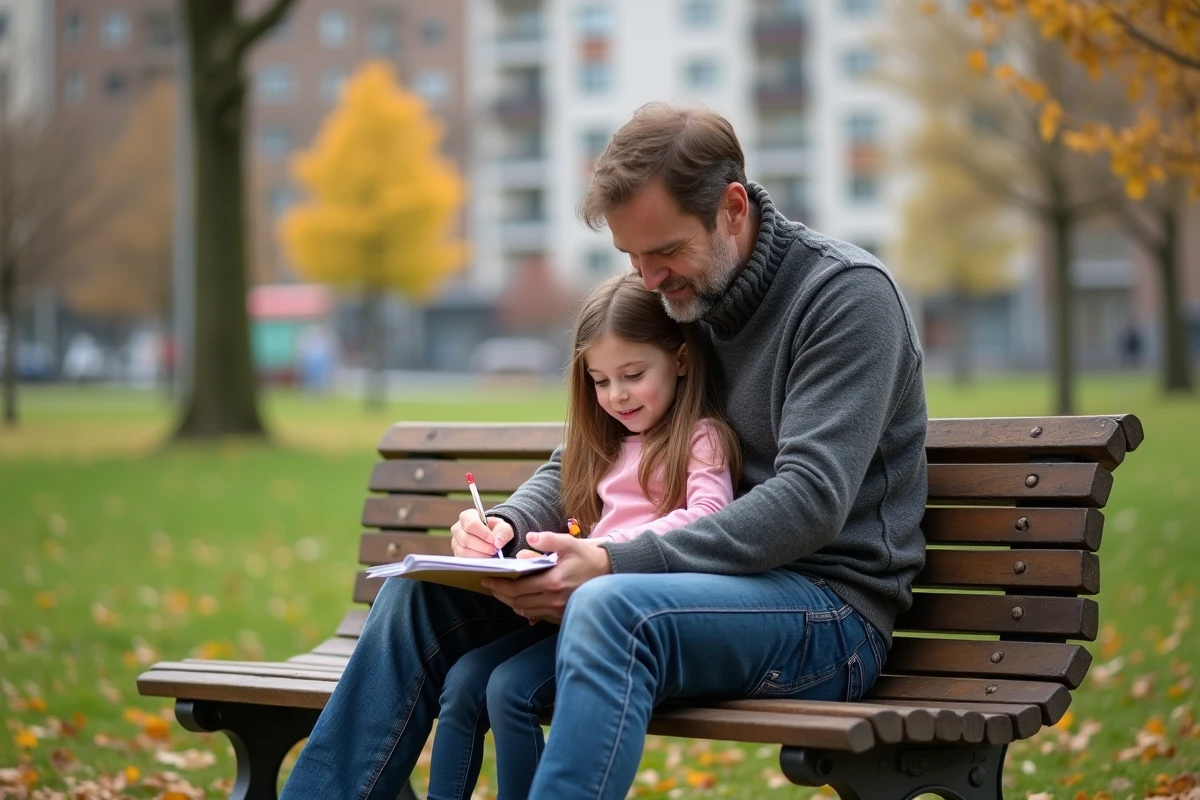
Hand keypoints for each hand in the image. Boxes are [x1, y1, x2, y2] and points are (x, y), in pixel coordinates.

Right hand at [450, 511, 512, 557]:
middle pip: (466, 538)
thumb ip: (503, 533)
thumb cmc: (495, 529)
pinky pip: (463, 559)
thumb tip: (498, 543)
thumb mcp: (503, 527)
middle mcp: (458, 528)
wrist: (491, 537)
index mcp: (467, 516)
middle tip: (494, 550)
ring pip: (463, 550)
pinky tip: (485, 559)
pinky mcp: (457, 553)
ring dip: (479, 554)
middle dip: (482, 546)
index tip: (493, 540)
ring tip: (491, 555)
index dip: (482, 533)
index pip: (471, 524)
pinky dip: (475, 560)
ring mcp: (455, 541)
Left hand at [482, 532, 611, 622]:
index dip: (499, 585)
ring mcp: (558, 609)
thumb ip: (548, 540)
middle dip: (500, 594)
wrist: (610, 571)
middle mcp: (554, 599)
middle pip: (518, 602)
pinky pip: (537, 614)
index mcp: (553, 582)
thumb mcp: (569, 543)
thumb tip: (529, 537)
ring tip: (501, 592)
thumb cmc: (587, 556)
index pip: (517, 589)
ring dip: (510, 603)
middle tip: (489, 585)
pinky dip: (524, 608)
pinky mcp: (562, 613)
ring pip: (526, 611)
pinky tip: (519, 599)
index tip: (486, 579)